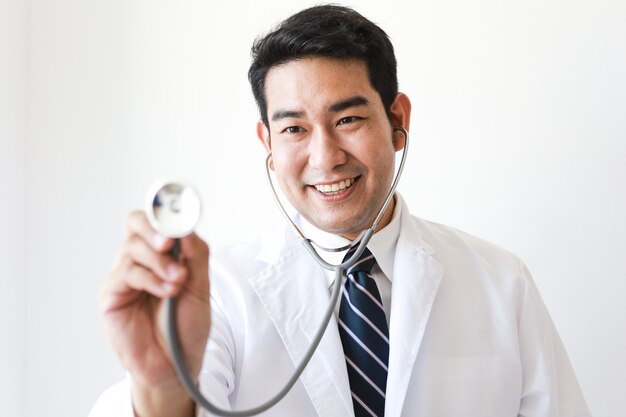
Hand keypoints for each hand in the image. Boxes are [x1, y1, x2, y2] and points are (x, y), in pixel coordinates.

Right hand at [100, 211, 210, 416]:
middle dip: (154, 228)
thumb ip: (195, 256)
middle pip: (135, 223)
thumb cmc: (186, 326)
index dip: (165, 212)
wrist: (177, 364)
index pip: (157, 220)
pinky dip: (150, 279)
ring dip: (159, 262)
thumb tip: (187, 227)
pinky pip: (126, 273)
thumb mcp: (200, 287)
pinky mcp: (112, 295)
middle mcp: (141, 260)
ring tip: (177, 281)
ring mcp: (124, 276)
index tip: (180, 215)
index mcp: (163, 254)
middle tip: (170, 242)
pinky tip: (167, 292)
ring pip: (132, 247)